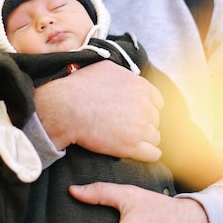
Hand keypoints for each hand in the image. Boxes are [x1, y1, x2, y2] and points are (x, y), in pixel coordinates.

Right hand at [33, 61, 162, 160]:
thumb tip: (132, 79)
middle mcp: (145, 106)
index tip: (137, 113)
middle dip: (143, 123)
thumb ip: (126, 75)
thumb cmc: (81, 87)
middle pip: (155, 119)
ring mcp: (140, 127)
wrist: (65, 108)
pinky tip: (138, 152)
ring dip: (144, 138)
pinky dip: (148, 154)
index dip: (147, 108)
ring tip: (127, 138)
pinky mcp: (131, 146)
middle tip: (126, 126)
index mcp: (141, 87)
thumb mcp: (107, 68)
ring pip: (154, 137)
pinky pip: (152, 154)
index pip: (157, 102)